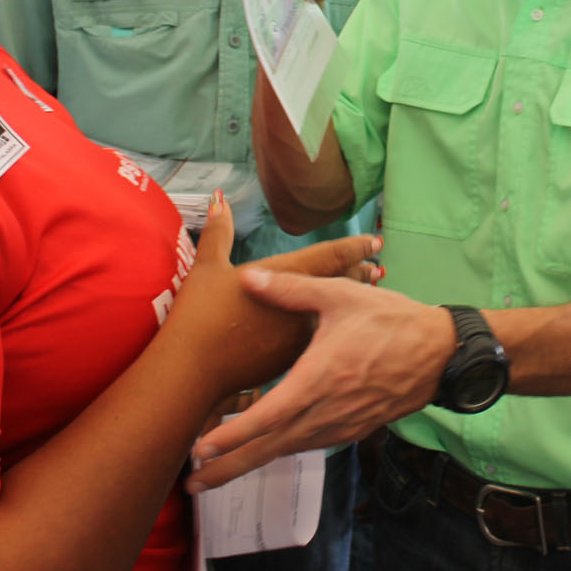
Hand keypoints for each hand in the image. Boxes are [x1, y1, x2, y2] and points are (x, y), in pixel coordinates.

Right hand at [162, 192, 380, 402]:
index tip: (375, 241)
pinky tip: (334, 331)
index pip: (332, 256)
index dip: (355, 247)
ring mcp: (300, 336)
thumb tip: (218, 198)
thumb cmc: (199, 316)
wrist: (194, 372)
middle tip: (376, 268)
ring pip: (333, 314)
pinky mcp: (292, 361)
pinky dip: (331, 329)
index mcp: (286, 275)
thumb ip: (219, 231)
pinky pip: (320, 339)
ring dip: (348, 304)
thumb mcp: (207, 268)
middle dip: (358, 274)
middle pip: (340, 285)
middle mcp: (302, 305)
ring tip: (361, 298)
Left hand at [186, 274, 454, 491]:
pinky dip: (281, 450)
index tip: (202, 449)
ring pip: (288, 450)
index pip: (269, 415)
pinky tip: (264, 450)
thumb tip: (250, 277)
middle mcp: (328, 410)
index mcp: (321, 378)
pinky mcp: (352, 429)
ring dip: (251, 463)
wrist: (440, 352)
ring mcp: (342, 425)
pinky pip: (309, 445)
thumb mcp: (341, 296)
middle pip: (270, 447)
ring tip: (214, 475)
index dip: (234, 435)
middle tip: (191, 484)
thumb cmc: (392, 321)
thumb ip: (292, 288)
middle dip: (229, 467)